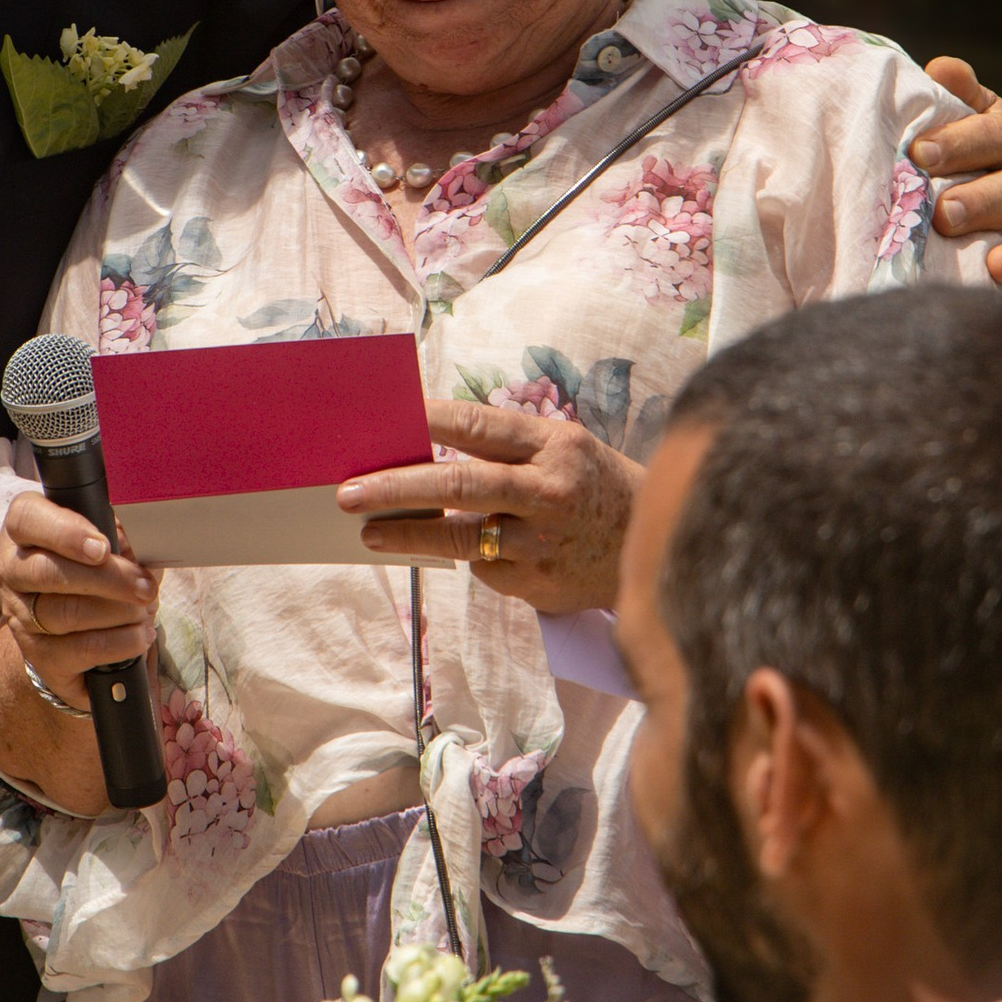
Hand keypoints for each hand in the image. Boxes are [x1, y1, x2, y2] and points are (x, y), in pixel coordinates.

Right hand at [0, 489, 160, 707]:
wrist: (72, 629)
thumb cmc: (93, 569)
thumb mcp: (106, 540)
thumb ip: (118, 532)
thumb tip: (141, 538)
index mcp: (24, 530)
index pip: (27, 519)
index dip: (66, 533)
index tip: (104, 548)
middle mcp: (12, 571)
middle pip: (46, 572)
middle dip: (105, 580)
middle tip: (144, 587)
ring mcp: (20, 616)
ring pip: (63, 614)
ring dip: (116, 612)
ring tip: (144, 610)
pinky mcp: (39, 654)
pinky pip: (79, 650)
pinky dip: (118, 643)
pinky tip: (139, 635)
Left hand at [341, 397, 643, 615]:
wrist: (650, 547)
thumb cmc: (594, 486)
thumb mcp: (566, 448)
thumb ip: (507, 444)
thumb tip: (427, 442)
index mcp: (557, 447)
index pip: (481, 427)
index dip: (431, 420)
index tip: (389, 418)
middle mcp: (550, 493)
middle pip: (460, 485)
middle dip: (397, 487)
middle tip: (350, 492)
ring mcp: (542, 544)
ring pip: (460, 537)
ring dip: (409, 535)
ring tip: (369, 531)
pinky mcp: (536, 584)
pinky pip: (483, 567)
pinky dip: (468, 555)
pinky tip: (461, 550)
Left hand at [914, 61, 1001, 291]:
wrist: (993, 214)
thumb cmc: (961, 164)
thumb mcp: (961, 126)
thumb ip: (955, 99)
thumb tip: (943, 67)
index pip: (999, 133)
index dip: (962, 141)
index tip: (919, 153)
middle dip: (985, 200)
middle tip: (943, 214)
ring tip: (996, 267)